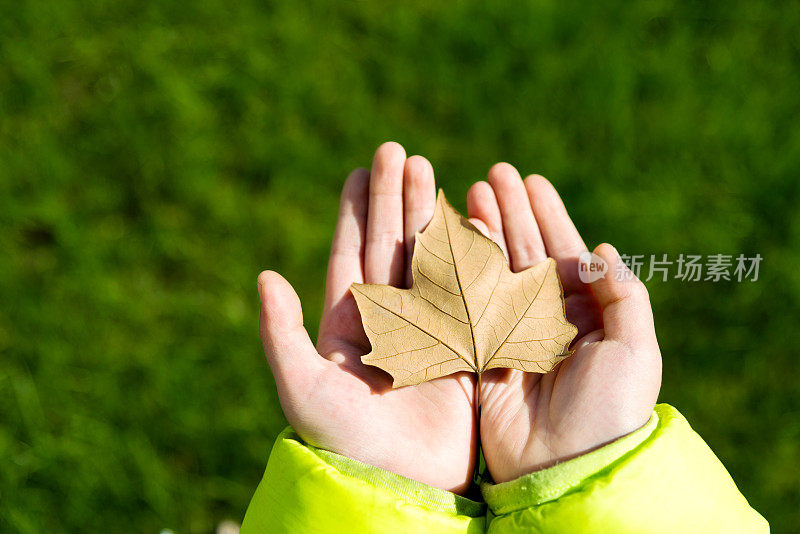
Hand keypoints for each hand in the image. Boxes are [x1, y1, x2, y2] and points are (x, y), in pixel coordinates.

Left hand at [257, 142, 475, 492]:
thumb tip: (264, 276)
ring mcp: (428, 326)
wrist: (402, 483)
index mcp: (349, 321)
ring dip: (427, 213)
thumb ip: (281, 333)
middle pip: (391, 244)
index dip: (356, 210)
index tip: (359, 169)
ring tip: (427, 170)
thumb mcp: (302, 387)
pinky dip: (470, 252)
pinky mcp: (463, 342)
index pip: (352, 253)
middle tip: (397, 153)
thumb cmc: (344, 440)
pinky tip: (472, 218)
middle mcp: (389, 317)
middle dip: (394, 198)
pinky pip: (467, 287)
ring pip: (427, 256)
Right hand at [466, 164, 661, 482]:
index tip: (532, 180)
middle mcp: (545, 317)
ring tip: (471, 193)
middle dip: (511, 212)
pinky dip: (461, 271)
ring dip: (485, 231)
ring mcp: (510, 332)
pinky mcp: (481, 351)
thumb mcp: (634, 350)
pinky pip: (469, 302)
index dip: (548, 215)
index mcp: (585, 312)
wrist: (567, 465)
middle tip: (494, 173)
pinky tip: (455, 239)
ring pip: (495, 269)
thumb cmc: (610, 409)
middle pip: (525, 252)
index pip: (563, 251)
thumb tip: (601, 249)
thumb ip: (622, 296)